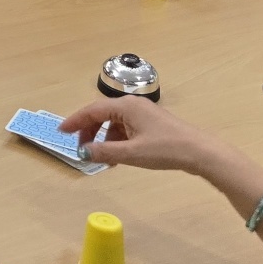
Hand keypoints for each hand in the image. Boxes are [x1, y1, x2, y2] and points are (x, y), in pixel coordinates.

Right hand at [57, 95, 223, 175]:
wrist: (201, 152)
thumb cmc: (165, 149)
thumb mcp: (132, 153)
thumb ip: (104, 152)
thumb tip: (83, 152)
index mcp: (125, 106)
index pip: (92, 110)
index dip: (75, 121)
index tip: (62, 132)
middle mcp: (132, 105)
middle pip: (102, 114)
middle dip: (90, 132)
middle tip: (82, 149)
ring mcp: (143, 113)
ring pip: (115, 123)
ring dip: (105, 139)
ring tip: (103, 158)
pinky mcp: (152, 123)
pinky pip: (127, 128)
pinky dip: (118, 140)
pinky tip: (120, 156)